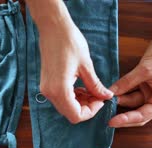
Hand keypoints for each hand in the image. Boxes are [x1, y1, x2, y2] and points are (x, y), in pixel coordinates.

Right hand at [28, 0, 112, 123]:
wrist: (53, 28)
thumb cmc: (69, 42)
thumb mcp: (86, 65)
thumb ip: (95, 85)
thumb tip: (105, 96)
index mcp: (59, 89)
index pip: (76, 115)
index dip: (91, 112)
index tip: (101, 100)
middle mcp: (49, 92)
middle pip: (69, 113)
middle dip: (86, 108)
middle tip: (98, 96)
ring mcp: (46, 89)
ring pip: (65, 107)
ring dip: (79, 103)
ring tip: (91, 90)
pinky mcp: (46, 84)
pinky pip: (60, 98)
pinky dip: (72, 97)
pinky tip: (81, 86)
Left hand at [109, 28, 151, 127]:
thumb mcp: (144, 70)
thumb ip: (126, 83)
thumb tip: (110, 94)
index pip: (142, 116)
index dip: (126, 120)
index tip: (111, 122)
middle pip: (136, 112)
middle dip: (121, 113)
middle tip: (104, 115)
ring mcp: (150, 92)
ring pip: (130, 101)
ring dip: (118, 101)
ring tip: (104, 102)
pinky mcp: (144, 84)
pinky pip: (130, 91)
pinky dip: (121, 92)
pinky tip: (109, 93)